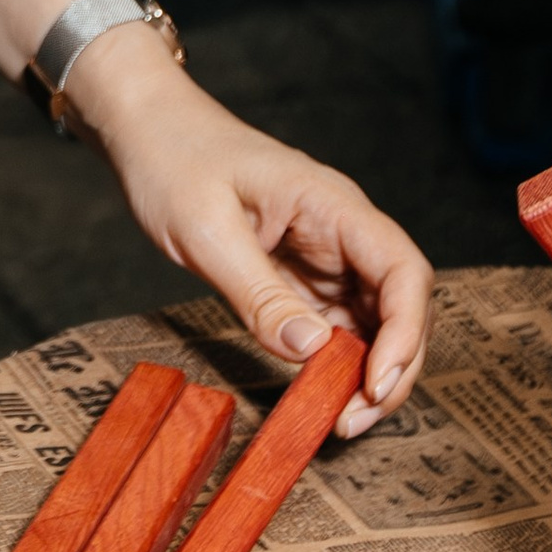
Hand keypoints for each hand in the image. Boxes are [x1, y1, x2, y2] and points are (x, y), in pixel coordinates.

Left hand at [63, 33, 431, 438]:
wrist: (145, 130)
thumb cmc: (174, 160)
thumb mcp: (207, 232)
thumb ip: (258, 295)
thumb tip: (311, 352)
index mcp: (332, 204)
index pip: (404, 269)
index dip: (406, 332)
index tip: (378, 384)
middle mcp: (341, 230)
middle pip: (400, 304)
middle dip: (392, 366)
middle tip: (354, 420)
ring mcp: (324, 255)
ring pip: (374, 321)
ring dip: (367, 372)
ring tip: (340, 419)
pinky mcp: (300, 275)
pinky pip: (336, 324)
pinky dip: (335, 363)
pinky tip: (318, 393)